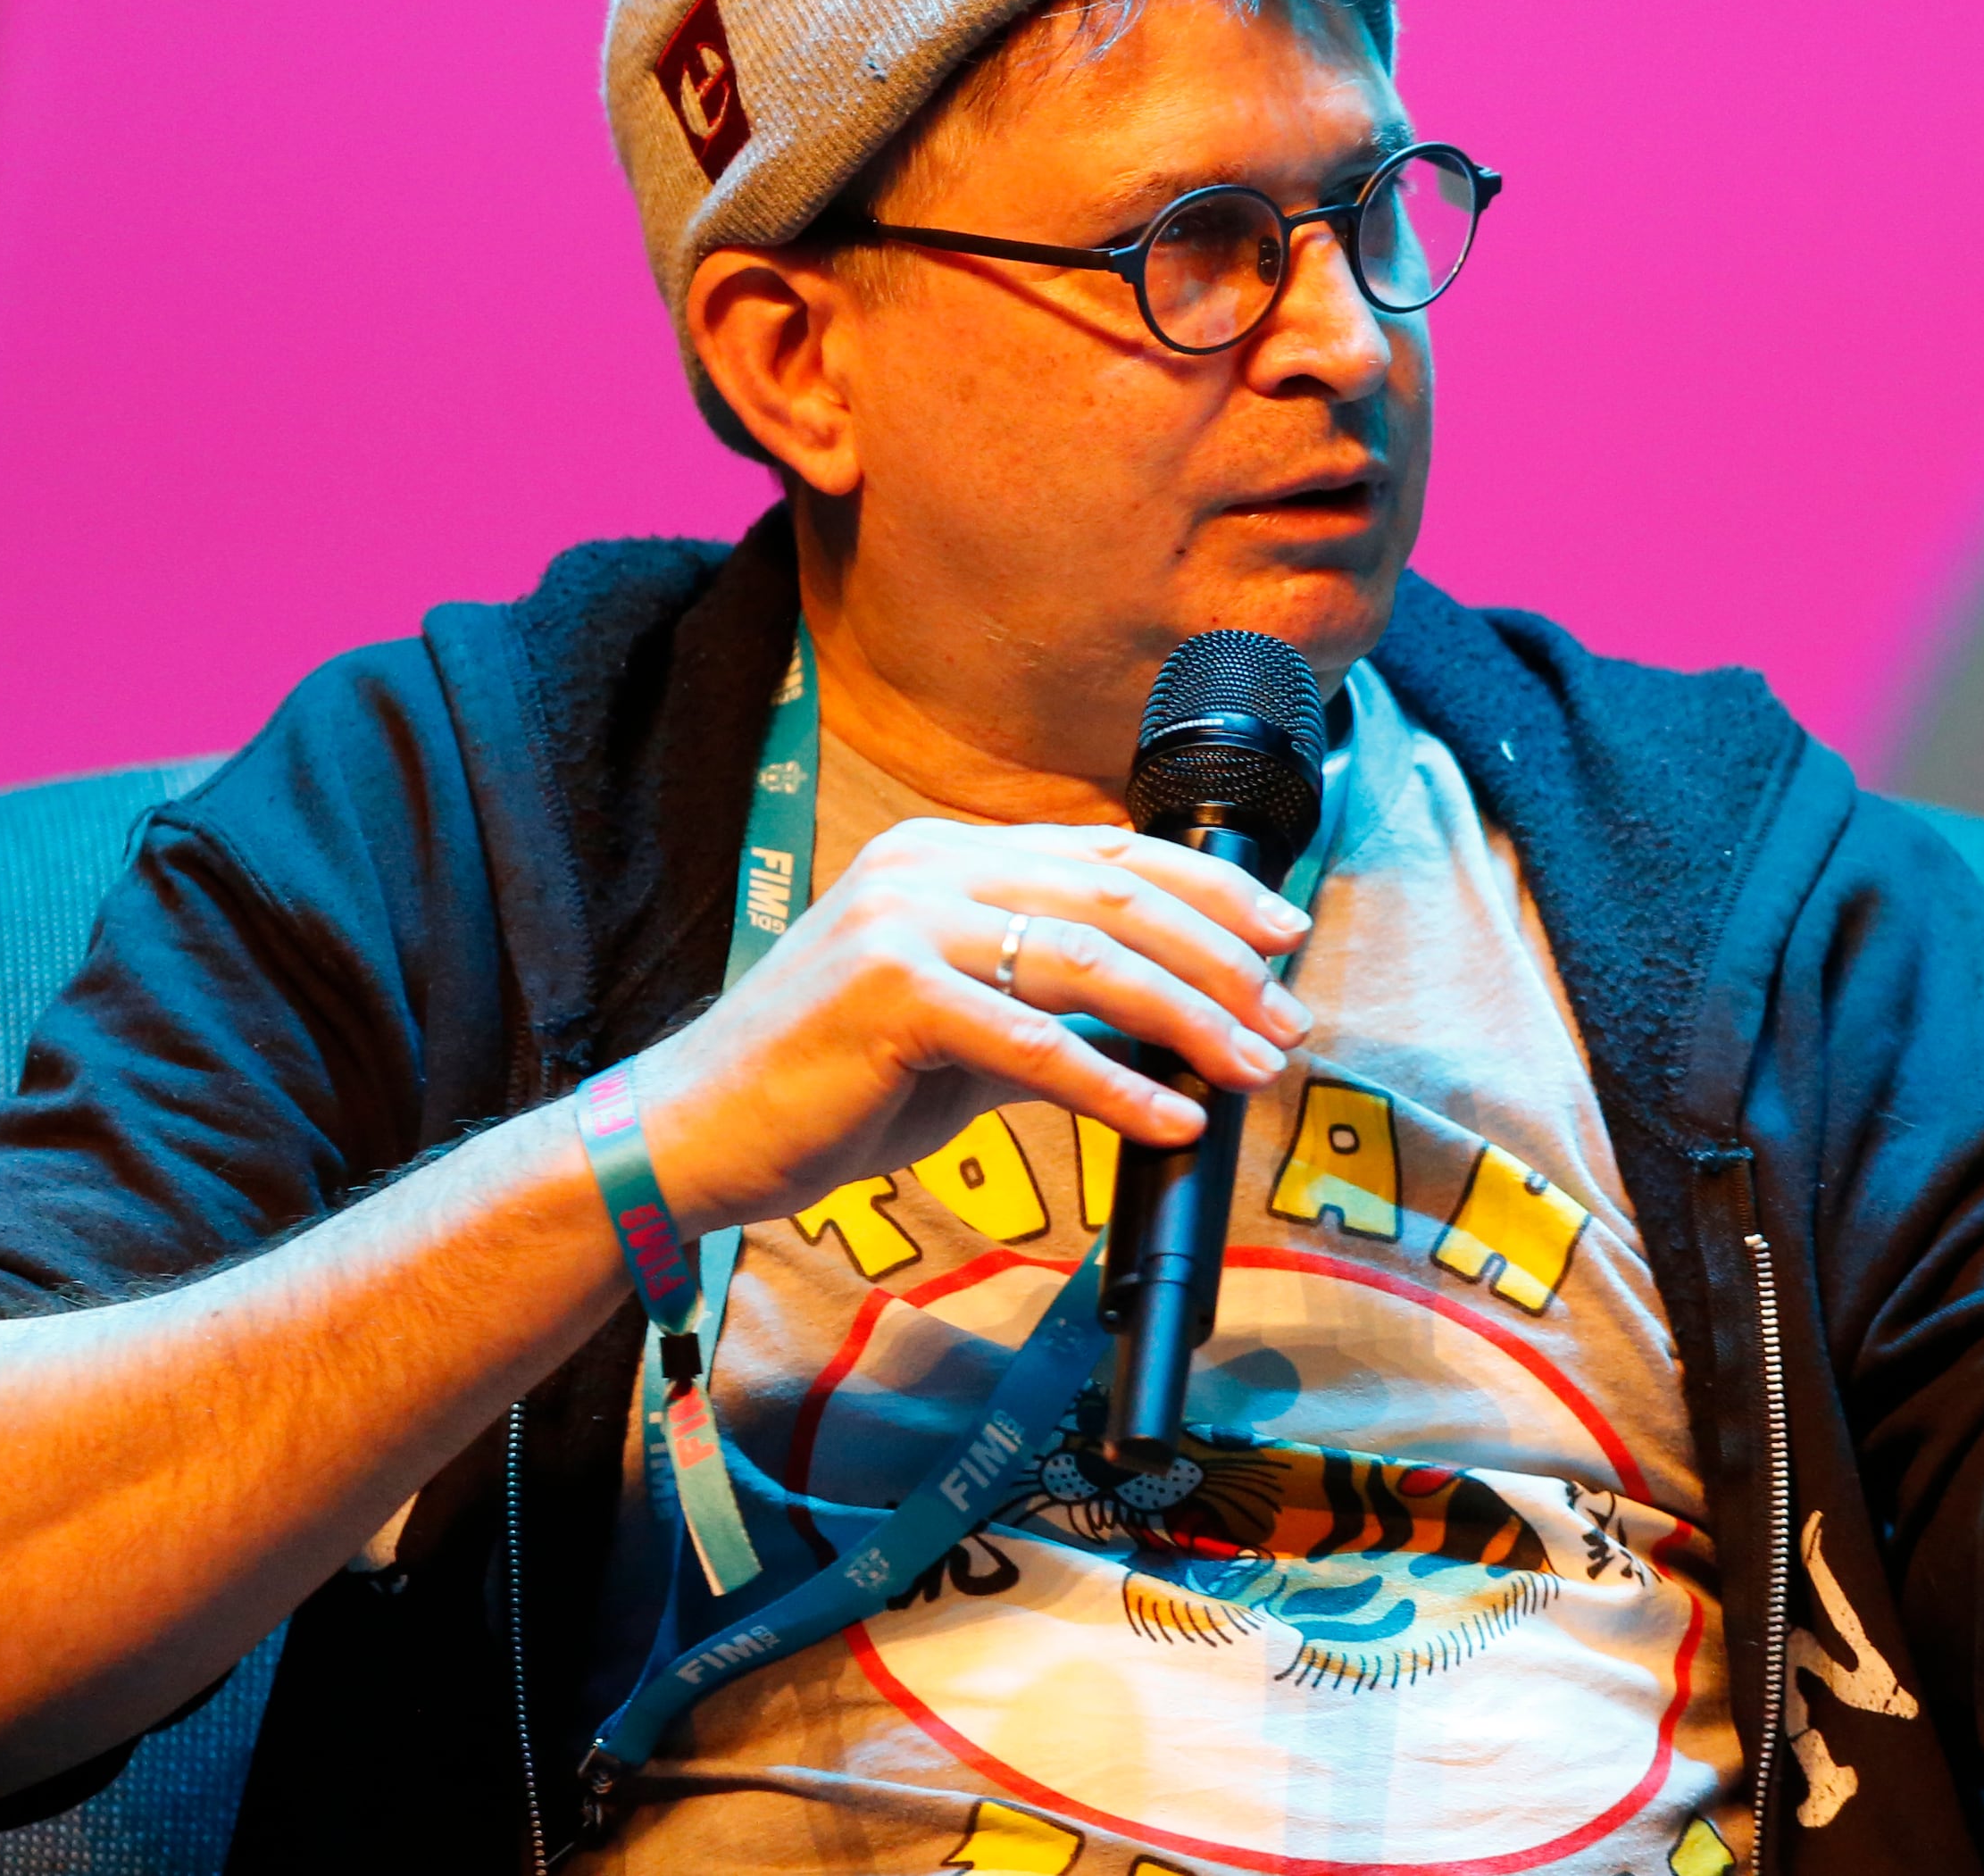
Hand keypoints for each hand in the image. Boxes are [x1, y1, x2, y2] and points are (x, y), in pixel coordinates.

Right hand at [606, 818, 1312, 1233]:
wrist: (694, 1132)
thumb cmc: (829, 1083)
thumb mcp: (960, 1022)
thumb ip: (1049, 1000)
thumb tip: (1172, 1017)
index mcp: (945, 852)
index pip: (1111, 852)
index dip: (1211, 892)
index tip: (1286, 937)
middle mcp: (927, 865)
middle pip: (1118, 897)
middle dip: (1222, 959)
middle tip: (1289, 1019)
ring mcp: (904, 921)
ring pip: (1090, 960)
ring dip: (1192, 1020)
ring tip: (1253, 1069)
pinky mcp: (889, 994)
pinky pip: (1033, 1040)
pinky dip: (1116, 1084)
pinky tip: (1171, 1118)